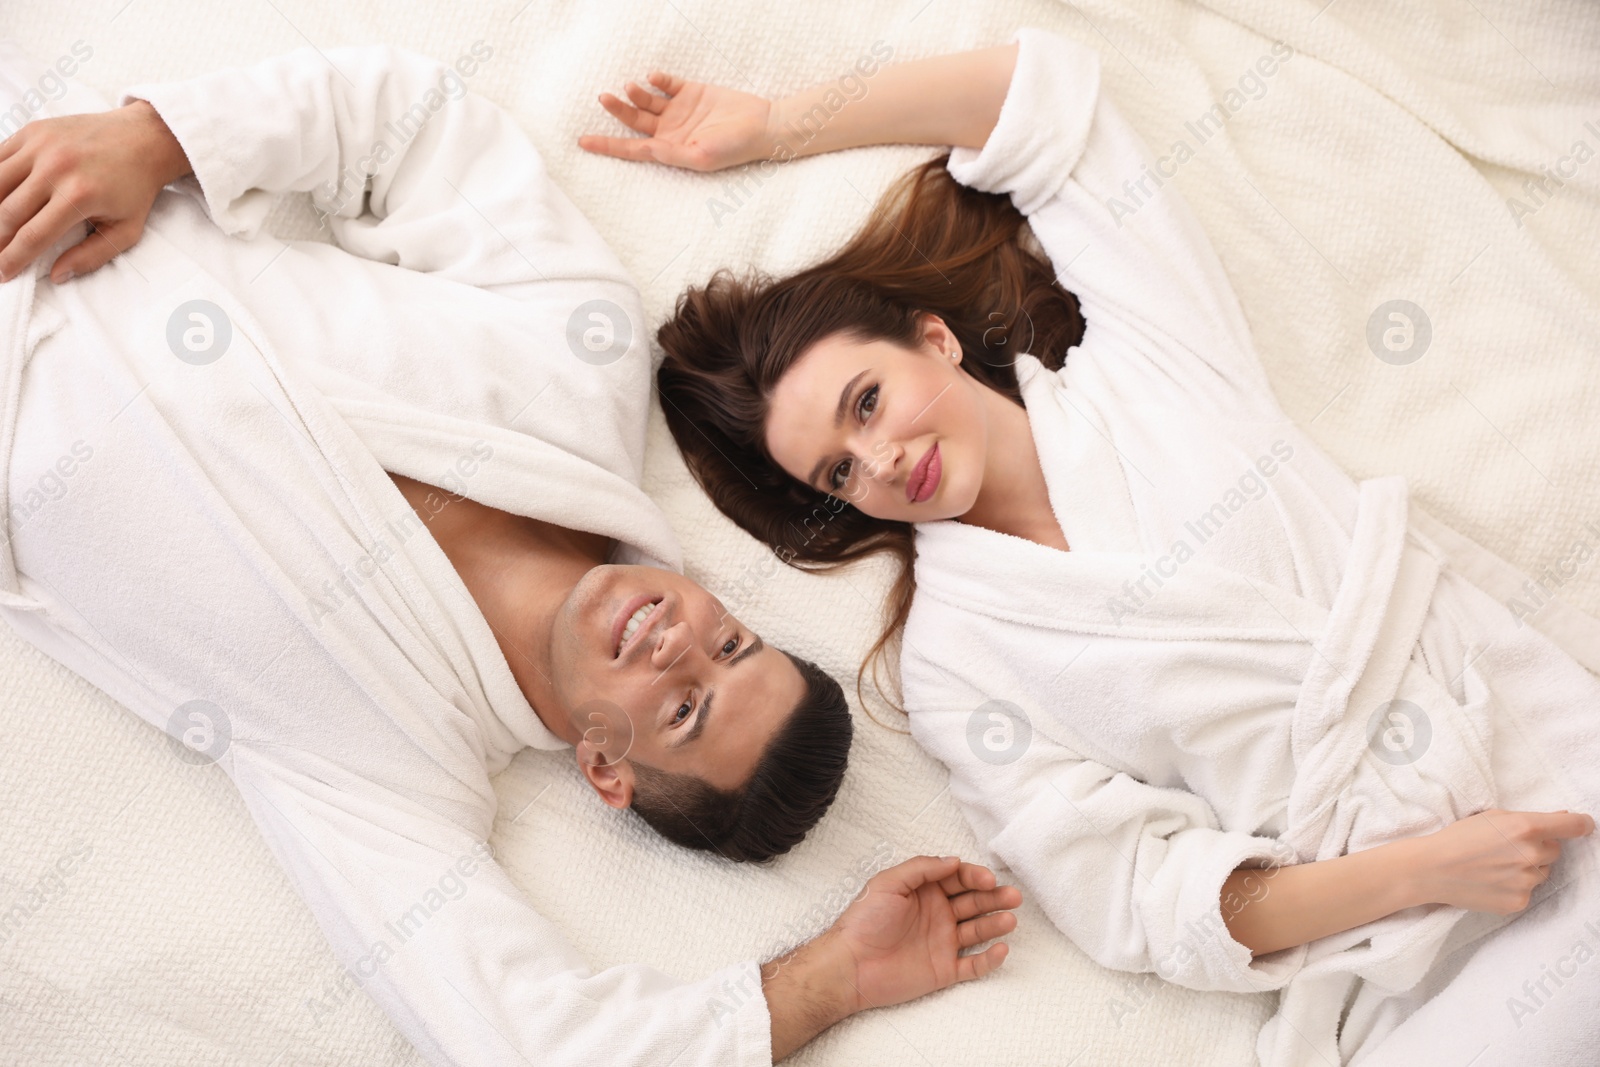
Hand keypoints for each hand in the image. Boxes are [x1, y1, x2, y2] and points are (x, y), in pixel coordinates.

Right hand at [0, 99, 190, 283]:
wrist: (144, 139)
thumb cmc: (135, 188)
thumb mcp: (127, 230)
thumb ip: (92, 256)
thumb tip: (57, 275)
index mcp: (79, 196)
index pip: (33, 236)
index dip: (12, 259)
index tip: (3, 274)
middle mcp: (55, 169)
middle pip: (8, 213)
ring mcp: (40, 146)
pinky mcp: (33, 131)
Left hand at [577, 73, 774, 171]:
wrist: (762, 124)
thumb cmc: (734, 148)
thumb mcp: (701, 157)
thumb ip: (672, 154)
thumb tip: (645, 149)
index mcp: (669, 150)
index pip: (631, 149)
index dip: (607, 145)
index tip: (583, 142)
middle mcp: (670, 131)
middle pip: (634, 121)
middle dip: (617, 110)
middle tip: (603, 98)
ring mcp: (680, 111)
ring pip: (647, 101)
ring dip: (635, 93)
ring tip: (632, 86)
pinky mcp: (691, 92)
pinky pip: (667, 84)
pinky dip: (658, 79)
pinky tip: (654, 77)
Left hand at [826, 855, 1018, 1012]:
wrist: (850, 964)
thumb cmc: (864, 920)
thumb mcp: (888, 883)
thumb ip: (921, 868)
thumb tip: (953, 861)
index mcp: (925, 892)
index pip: (959, 879)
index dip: (976, 877)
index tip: (988, 879)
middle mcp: (938, 915)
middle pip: (974, 903)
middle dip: (994, 898)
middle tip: (1013, 896)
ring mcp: (942, 942)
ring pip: (978, 931)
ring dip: (996, 924)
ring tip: (1010, 920)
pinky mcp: (944, 970)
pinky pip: (973, 965)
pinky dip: (989, 959)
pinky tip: (1001, 949)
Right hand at [1411, 808, 1593, 915]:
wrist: (1431, 870)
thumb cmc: (1457, 838)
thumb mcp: (1491, 817)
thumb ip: (1528, 819)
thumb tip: (1562, 818)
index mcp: (1525, 828)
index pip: (1573, 826)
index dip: (1582, 824)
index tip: (1584, 825)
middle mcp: (1531, 855)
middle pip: (1554, 851)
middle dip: (1538, 849)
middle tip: (1507, 848)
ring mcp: (1527, 881)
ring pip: (1542, 873)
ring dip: (1527, 869)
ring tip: (1495, 866)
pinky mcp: (1519, 901)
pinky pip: (1528, 891)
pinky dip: (1515, 886)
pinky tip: (1492, 881)